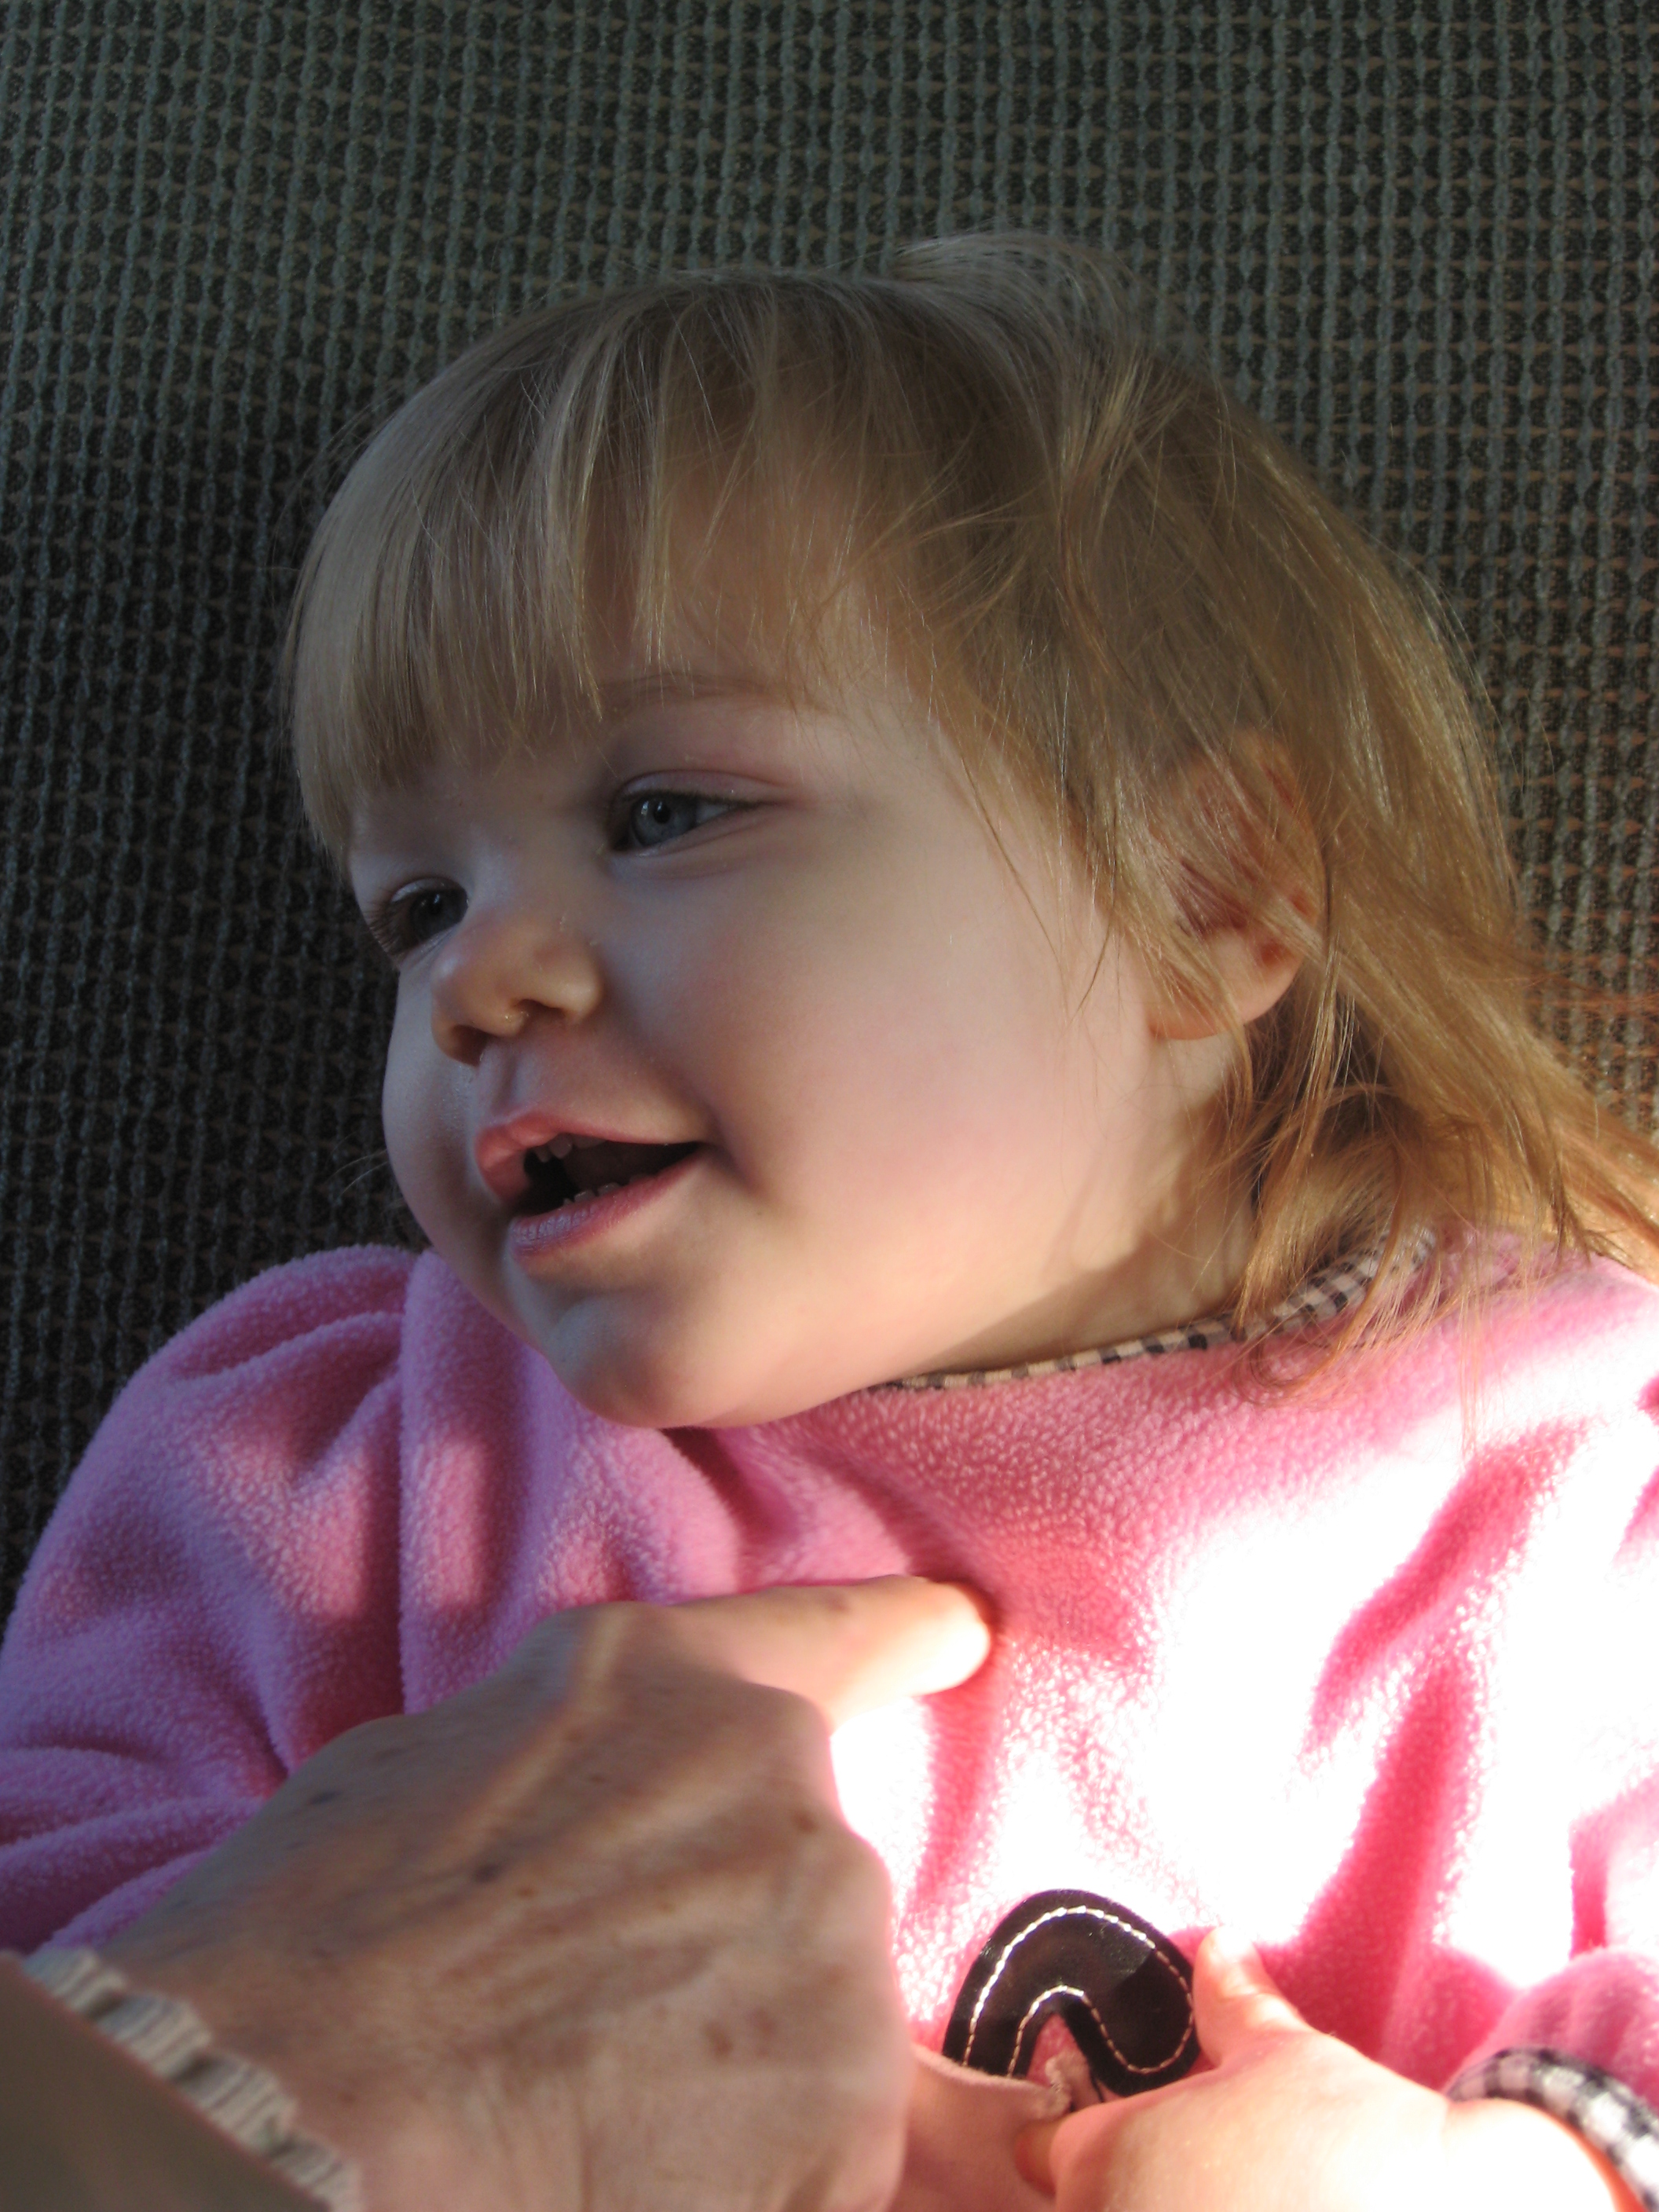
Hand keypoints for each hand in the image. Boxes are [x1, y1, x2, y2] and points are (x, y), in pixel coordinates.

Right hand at [105, 1578, 989, 2211]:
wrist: (302, 2097)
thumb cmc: (313, 1938)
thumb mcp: (431, 1771)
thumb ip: (567, 1770)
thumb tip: (585, 1824)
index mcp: (672, 1687)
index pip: (832, 1637)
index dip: (900, 1634)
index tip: (956, 1632)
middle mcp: (783, 1787)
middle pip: (805, 1875)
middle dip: (731, 1945)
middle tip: (598, 2021)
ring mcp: (832, 1939)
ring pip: (820, 2015)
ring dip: (740, 2067)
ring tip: (593, 2107)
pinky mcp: (852, 2102)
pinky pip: (826, 2144)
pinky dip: (755, 2173)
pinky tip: (634, 2174)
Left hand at [1016, 1929, 1640, 2211]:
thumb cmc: (1356, 2131)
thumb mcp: (1283, 2052)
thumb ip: (1230, 2001)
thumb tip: (1217, 1946)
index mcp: (1108, 2163)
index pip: (1045, 2151)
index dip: (1072, 2133)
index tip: (1106, 2130)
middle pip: (1085, 2207)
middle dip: (1123, 2189)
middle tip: (1188, 2171)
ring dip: (1167, 2208)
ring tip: (1226, 2193)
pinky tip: (1256, 2211)